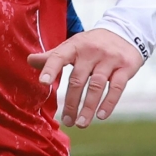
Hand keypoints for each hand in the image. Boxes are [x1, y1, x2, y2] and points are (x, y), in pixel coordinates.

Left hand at [28, 28, 143, 128]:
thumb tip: (29, 60)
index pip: (60, 56)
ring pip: (96, 85)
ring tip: (80, 124)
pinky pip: (116, 88)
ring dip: (88, 107)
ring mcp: (109, 59)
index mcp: (75, 45)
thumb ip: (53, 56)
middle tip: (66, 121)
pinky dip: (109, 103)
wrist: (125, 32)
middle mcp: (91, 51)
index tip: (43, 82)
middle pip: (78, 78)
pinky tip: (101, 116)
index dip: (51, 68)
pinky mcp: (125, 67)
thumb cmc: (91, 44)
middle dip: (71, 102)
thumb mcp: (72, 46)